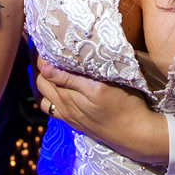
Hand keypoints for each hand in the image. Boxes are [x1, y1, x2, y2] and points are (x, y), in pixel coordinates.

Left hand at [34, 57, 167, 166]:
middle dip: (38, 65)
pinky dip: (47, 96)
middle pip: (40, 83)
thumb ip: (70, 79)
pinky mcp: (75, 122)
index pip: (44, 71)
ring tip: (45, 66)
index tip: (45, 40)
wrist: (136, 135)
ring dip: (40, 81)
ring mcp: (68, 116)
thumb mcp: (99, 89)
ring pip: (44, 97)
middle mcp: (64, 107)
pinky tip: (55, 89)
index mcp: (68, 96)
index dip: (41, 55)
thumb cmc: (125, 106)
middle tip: (43, 48)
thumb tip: (44, 68)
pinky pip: (52, 109)